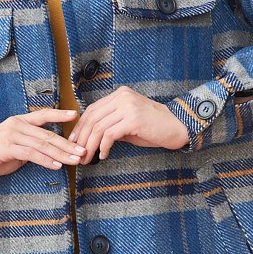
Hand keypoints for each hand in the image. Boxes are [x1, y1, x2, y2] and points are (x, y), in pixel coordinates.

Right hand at [0, 108, 86, 180]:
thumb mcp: (15, 148)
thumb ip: (31, 146)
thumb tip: (51, 153)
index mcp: (19, 121)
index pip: (43, 115)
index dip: (60, 114)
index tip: (76, 115)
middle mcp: (17, 124)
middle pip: (48, 134)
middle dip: (68, 144)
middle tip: (83, 151)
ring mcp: (12, 134)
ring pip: (43, 144)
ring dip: (61, 153)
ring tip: (75, 160)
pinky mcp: (8, 147)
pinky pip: (32, 153)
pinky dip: (46, 160)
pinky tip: (57, 165)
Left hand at [66, 86, 189, 162]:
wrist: (178, 127)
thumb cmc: (154, 128)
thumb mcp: (128, 123)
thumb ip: (111, 125)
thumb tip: (90, 137)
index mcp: (120, 95)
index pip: (92, 109)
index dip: (80, 126)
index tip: (74, 140)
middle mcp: (122, 97)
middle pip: (92, 118)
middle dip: (82, 138)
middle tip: (78, 154)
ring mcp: (128, 107)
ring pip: (99, 127)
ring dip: (90, 146)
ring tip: (88, 158)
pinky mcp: (133, 119)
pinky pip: (110, 135)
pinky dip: (104, 147)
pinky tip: (103, 155)